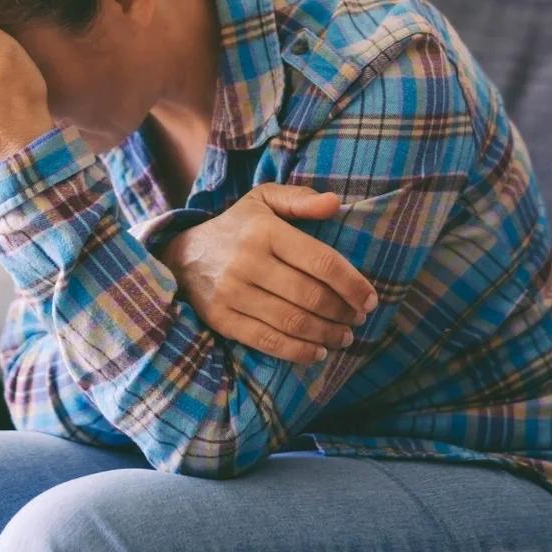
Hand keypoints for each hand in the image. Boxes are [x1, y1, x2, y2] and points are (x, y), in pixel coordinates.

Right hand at [158, 183, 378, 364]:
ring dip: (326, 334)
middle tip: (358, 319)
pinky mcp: (221, 318)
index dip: (352, 284)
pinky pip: (267, 341)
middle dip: (342, 312)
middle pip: (310, 296)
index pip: (321, 261)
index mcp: (264, 230)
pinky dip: (298, 351)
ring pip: (292, 321)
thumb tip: (334, 203)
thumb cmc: (235, 227)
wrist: (181, 254)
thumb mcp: (262, 201)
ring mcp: (232, 293)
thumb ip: (299, 200)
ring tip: (344, 337)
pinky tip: (317, 351)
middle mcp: (248, 261)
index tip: (370, 299)